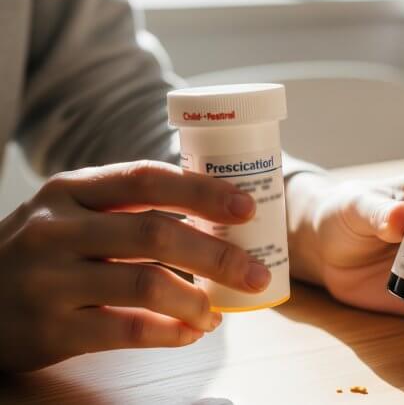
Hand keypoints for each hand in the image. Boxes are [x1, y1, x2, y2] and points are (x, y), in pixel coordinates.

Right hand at [0, 160, 270, 371]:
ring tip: (219, 313)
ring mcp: (51, 281)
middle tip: (256, 273)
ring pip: (146, 284)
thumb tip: (213, 213)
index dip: (202, 191)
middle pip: (155, 234)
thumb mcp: (68, 213)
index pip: (146, 179)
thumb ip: (127, 207)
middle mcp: (57, 230)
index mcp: (70, 190)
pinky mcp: (51, 330)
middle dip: (218, 254)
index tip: (247, 206)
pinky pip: (128, 330)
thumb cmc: (39, 251)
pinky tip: (191, 332)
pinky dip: (171, 332)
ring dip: (198, 300)